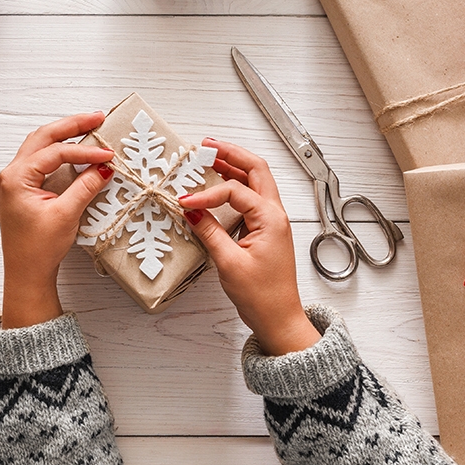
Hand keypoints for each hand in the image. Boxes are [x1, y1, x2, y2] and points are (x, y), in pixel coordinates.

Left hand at [0, 112, 114, 328]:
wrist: (26, 274)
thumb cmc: (37, 250)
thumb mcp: (65, 215)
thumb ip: (85, 187)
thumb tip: (103, 167)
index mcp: (16, 178)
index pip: (55, 153)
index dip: (84, 151)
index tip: (107, 156)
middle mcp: (13, 174)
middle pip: (43, 137)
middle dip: (71, 126)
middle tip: (97, 118)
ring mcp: (17, 181)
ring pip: (41, 146)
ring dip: (65, 136)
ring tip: (89, 127)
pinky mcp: (25, 189)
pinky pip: (43, 160)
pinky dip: (61, 152)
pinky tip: (77, 149)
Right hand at [179, 138, 320, 355]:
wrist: (279, 318)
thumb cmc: (262, 296)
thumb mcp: (229, 263)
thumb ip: (210, 232)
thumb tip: (192, 211)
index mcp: (271, 218)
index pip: (236, 191)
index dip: (207, 193)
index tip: (185, 201)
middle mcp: (275, 215)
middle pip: (256, 170)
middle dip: (232, 154)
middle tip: (207, 145)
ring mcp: (272, 221)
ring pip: (255, 182)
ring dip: (234, 167)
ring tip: (210, 158)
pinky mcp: (266, 230)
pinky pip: (251, 199)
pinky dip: (235, 187)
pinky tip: (218, 187)